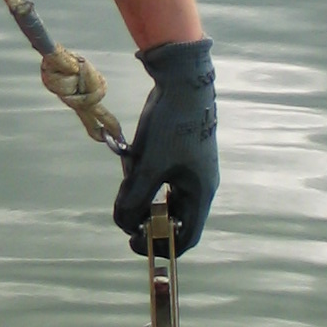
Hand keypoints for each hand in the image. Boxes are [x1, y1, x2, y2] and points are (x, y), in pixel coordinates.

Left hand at [112, 38, 218, 251]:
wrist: (182, 80)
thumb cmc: (172, 124)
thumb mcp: (150, 165)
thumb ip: (135, 198)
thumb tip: (125, 224)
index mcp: (201, 193)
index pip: (186, 237)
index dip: (161, 246)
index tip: (135, 241)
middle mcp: (200, 185)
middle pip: (174, 219)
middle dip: (147, 217)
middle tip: (125, 208)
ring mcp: (192, 170)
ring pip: (166, 198)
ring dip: (144, 196)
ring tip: (128, 181)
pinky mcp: (182, 155)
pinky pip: (164, 178)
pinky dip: (147, 178)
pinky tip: (134, 164)